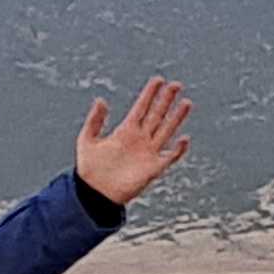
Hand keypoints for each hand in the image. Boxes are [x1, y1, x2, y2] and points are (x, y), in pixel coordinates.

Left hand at [75, 77, 192, 206]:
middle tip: (176, 84)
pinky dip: (178, 150)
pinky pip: (169, 157)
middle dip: (166, 100)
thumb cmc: (89, 168)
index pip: (142, 107)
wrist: (94, 193)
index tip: (159, 80)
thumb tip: (101, 99)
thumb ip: (95, 120)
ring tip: (186, 103)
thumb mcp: (87, 140)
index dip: (150, 94)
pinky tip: (184, 139)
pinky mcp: (153, 169)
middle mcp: (140, 139)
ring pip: (166, 131)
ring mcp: (148, 153)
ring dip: (176, 118)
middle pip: (157, 115)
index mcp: (126, 130)